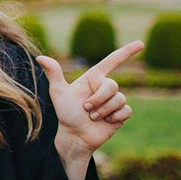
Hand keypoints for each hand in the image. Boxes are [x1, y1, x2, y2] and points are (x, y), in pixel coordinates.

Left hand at [36, 40, 143, 157]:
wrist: (75, 136)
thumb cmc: (65, 113)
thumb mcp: (58, 92)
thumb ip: (54, 73)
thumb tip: (40, 57)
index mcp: (93, 79)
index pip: (112, 61)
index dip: (126, 52)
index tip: (141, 44)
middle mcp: (104, 88)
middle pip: (112, 85)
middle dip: (99, 98)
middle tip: (86, 109)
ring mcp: (114, 101)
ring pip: (119, 98)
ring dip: (104, 109)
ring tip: (93, 117)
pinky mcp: (121, 114)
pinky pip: (126, 110)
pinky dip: (115, 117)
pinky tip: (106, 122)